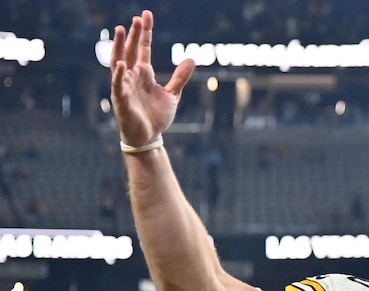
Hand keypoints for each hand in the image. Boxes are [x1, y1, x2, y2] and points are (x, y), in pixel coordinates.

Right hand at [110, 10, 195, 146]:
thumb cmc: (156, 116)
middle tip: (137, 18)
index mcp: (144, 73)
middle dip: (135, 34)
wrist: (149, 137)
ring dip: (120, 46)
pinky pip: (118, 85)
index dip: (145, 32)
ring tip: (122, 30)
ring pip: (119, 62)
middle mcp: (132, 76)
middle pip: (132, 50)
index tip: (146, 15)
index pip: (143, 48)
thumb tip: (191, 59)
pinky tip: (122, 64)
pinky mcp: (121, 100)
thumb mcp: (172, 95)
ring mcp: (125, 86)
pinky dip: (119, 75)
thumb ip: (180, 77)